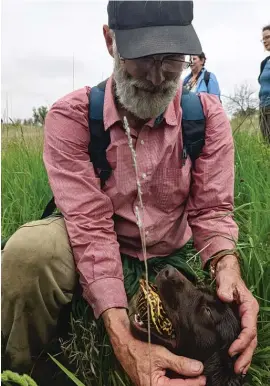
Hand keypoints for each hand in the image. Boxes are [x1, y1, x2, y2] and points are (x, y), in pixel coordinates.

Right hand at [103, 308, 205, 385]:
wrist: (124, 344)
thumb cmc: (139, 348)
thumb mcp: (161, 354)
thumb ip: (180, 363)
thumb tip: (198, 368)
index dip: (194, 383)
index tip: (204, 376)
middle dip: (190, 383)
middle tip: (202, 376)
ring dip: (184, 381)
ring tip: (195, 374)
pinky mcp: (153, 382)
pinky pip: (167, 383)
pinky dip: (176, 379)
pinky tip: (184, 373)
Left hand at [215, 254, 258, 374]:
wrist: (225, 272)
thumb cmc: (227, 276)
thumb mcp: (226, 279)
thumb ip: (225, 287)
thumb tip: (225, 297)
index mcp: (249, 307)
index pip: (249, 328)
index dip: (242, 341)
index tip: (231, 351)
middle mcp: (249, 316)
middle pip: (251, 339)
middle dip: (245, 355)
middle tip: (237, 368)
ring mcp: (244, 320)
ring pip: (248, 342)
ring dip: (245, 356)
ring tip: (238, 370)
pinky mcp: (237, 322)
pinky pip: (242, 339)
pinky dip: (241, 351)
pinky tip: (237, 361)